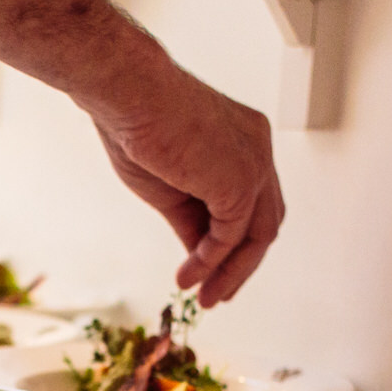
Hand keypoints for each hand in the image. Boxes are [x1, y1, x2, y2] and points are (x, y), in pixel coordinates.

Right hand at [90, 68, 283, 306]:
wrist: (126, 92)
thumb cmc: (137, 123)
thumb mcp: (168, 185)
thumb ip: (191, 220)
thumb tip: (201, 258)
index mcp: (244, 141)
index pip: (252, 201)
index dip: (236, 240)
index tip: (212, 269)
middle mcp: (258, 149)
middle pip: (264, 220)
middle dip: (242, 263)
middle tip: (218, 294)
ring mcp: (254, 164)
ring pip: (256, 234)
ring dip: (231, 272)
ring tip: (205, 299)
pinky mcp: (241, 181)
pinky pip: (231, 235)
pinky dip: (211, 262)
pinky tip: (189, 278)